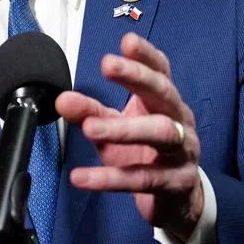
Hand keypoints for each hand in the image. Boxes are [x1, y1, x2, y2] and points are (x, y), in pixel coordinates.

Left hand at [56, 33, 202, 241]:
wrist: (178, 203)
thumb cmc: (147, 156)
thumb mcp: (116, 131)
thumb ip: (90, 113)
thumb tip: (61, 99)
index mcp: (165, 104)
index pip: (161, 72)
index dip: (146, 56)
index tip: (127, 41)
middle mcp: (179, 122)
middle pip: (164, 94)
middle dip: (137, 77)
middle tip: (107, 65)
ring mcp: (182, 152)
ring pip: (160, 133)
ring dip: (124, 128)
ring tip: (89, 128)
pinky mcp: (175, 183)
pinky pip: (142, 178)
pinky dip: (110, 178)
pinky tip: (82, 177)